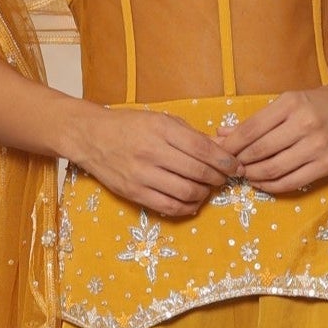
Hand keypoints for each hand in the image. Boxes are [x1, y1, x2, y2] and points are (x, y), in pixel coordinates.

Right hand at [70, 106, 238, 217]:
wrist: (91, 136)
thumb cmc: (130, 125)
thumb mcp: (161, 120)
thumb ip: (190, 135)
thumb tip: (221, 151)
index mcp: (162, 130)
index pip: (203, 149)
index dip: (224, 161)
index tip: (235, 166)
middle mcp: (152, 152)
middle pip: (198, 172)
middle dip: (218, 178)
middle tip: (222, 178)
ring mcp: (142, 175)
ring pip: (186, 192)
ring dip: (204, 193)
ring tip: (206, 188)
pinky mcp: (134, 193)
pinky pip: (168, 207)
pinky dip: (187, 207)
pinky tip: (192, 201)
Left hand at [221, 81, 327, 197]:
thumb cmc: (325, 102)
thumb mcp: (291, 101)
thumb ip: (258, 119)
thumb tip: (222, 133)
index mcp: (291, 104)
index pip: (250, 129)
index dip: (230, 145)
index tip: (218, 152)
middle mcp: (303, 124)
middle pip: (258, 151)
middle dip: (238, 162)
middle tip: (229, 167)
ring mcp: (316, 147)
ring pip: (272, 169)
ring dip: (253, 176)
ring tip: (245, 175)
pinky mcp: (327, 165)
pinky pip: (291, 182)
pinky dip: (271, 186)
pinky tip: (262, 183)